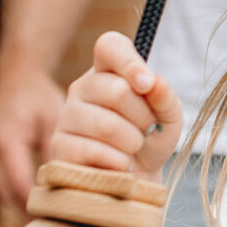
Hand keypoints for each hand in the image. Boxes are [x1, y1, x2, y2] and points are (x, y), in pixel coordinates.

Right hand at [0, 65, 63, 208]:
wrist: (16, 75)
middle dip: (30, 212)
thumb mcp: (52, 118)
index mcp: (7, 143)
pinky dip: (20, 192)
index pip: (20, 185)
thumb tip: (69, 180)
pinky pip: (4, 181)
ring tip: (51, 221)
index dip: (38, 205)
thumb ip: (55, 147)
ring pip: (4, 191)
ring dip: (24, 205)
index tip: (59, 220)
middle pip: (9, 194)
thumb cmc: (39, 95)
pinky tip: (40, 200)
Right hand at [47, 31, 184, 177]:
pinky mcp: (58, 147)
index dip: (130, 61)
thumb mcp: (168, 117)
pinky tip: (119, 165)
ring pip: (107, 125)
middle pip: (117, 90)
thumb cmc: (151, 140)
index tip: (147, 83)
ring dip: (132, 143)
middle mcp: (82, 88)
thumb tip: (151, 83)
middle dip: (143, 117)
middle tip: (145, 130)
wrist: (137, 180)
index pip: (110, 46)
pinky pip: (94, 152)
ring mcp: (66, 116)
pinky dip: (118, 163)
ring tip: (132, 149)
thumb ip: (165, 96)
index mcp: (108, 71)